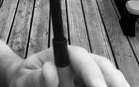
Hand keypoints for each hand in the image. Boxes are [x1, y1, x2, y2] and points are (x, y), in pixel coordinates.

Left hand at [9, 46, 129, 86]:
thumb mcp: (24, 78)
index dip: (92, 72)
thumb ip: (35, 77)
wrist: (24, 82)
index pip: (80, 57)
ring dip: (114, 83)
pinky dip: (108, 86)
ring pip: (106, 75)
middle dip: (112, 79)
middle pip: (100, 65)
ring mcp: (83, 74)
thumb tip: (51, 70)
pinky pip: (100, 83)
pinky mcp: (85, 83)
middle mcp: (76, 62)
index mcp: (60, 55)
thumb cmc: (24, 79)